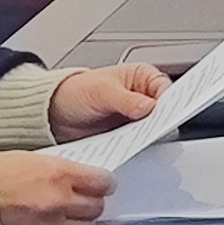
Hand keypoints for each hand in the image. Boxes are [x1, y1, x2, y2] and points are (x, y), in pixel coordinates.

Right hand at [0, 151, 115, 224]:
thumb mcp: (31, 158)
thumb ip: (60, 169)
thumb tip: (80, 178)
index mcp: (58, 174)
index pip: (102, 182)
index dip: (103, 183)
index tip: (102, 184)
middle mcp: (59, 201)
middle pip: (96, 207)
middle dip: (93, 202)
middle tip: (86, 199)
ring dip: (83, 222)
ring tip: (74, 216)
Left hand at [46, 63, 168, 141]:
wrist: (54, 114)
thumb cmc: (75, 92)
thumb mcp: (101, 92)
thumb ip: (126, 100)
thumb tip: (148, 107)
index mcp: (142, 76)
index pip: (165, 89)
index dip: (169, 102)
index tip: (167, 115)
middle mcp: (143, 96)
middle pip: (163, 111)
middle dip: (160, 121)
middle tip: (155, 130)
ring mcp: (136, 118)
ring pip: (152, 129)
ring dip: (148, 136)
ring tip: (141, 140)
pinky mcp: (128, 135)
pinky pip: (138, 143)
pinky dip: (136, 146)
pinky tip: (131, 148)